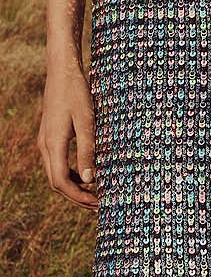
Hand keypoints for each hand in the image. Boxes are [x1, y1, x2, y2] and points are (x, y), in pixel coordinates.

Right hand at [37, 63, 99, 210]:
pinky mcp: (50, 136)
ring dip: (74, 187)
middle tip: (99, 205)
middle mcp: (45, 146)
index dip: (79, 197)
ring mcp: (46, 141)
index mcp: (52, 144)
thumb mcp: (87, 122)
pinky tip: (86, 175)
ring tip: (95, 194)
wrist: (63, 71)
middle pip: (56, 182)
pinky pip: (57, 162)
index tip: (98, 203)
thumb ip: (87, 150)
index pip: (61, 182)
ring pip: (56, 173)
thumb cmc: (77, 93)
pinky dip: (70, 174)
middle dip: (77, 197)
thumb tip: (89, 180)